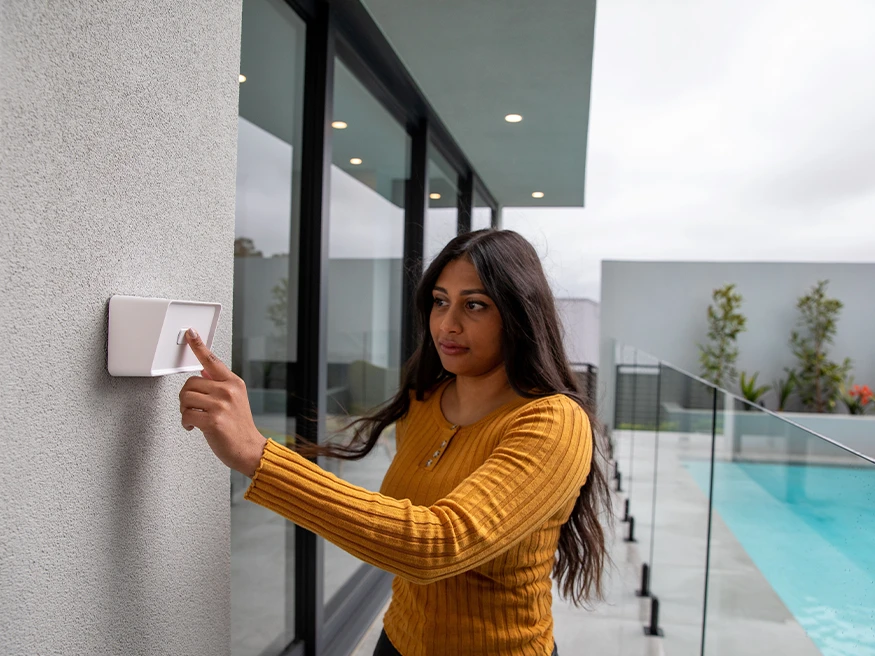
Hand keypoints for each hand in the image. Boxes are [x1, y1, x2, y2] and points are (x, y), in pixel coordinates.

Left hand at [179, 328, 266, 476]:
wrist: (250, 450)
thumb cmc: (240, 427)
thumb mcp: (235, 400)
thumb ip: (220, 386)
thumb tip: (204, 374)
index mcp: (234, 383)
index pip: (212, 360)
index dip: (199, 346)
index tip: (191, 333)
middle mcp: (228, 390)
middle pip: (190, 382)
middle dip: (185, 397)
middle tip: (192, 407)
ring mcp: (221, 405)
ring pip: (186, 398)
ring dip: (184, 410)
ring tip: (194, 418)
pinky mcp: (213, 420)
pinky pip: (186, 414)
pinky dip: (185, 422)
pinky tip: (193, 427)